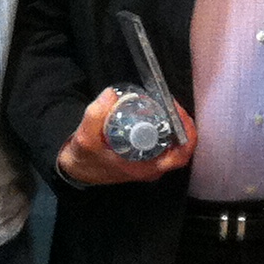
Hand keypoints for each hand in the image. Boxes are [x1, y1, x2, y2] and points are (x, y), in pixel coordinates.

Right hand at [56, 86, 197, 186]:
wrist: (77, 169)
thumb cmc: (84, 159)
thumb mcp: (85, 139)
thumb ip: (95, 116)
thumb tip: (111, 94)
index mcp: (146, 169)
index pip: (180, 155)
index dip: (185, 132)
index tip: (177, 111)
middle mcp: (153, 167)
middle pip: (180, 146)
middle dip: (179, 122)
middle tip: (169, 103)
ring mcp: (150, 162)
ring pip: (172, 143)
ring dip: (172, 123)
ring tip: (163, 104)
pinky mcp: (145, 156)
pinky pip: (163, 141)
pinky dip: (163, 126)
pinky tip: (154, 113)